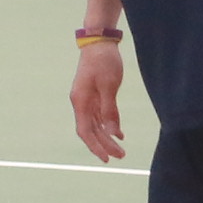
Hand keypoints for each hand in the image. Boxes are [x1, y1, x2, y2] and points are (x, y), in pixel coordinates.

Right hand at [71, 37, 128, 162]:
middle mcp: (80, 103)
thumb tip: (110, 132)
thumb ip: (109, 110)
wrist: (99, 43)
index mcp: (80, 101)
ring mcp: (86, 100)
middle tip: (121, 156)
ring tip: (121, 150)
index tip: (106, 159)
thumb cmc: (104, 62)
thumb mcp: (109, 86)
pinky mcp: (94, 96)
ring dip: (107, 138)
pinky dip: (108, 127)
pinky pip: (99, 117)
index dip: (95, 146)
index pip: (85, 131)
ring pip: (95, 125)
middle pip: (90, 131)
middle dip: (104, 145)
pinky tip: (119, 134)